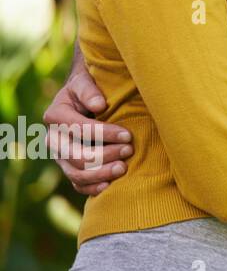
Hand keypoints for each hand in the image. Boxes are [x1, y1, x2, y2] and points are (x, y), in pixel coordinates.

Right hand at [43, 47, 132, 195]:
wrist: (81, 99)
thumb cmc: (87, 89)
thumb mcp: (85, 82)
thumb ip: (89, 91)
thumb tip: (100, 105)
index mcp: (55, 115)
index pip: (79, 129)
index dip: (103, 134)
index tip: (127, 135)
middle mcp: (53, 138)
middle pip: (76, 155)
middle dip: (104, 155)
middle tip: (129, 150)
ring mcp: (59, 156)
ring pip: (75, 173)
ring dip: (100, 173)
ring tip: (123, 168)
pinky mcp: (69, 167)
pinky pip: (76, 184)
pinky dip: (91, 187)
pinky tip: (108, 186)